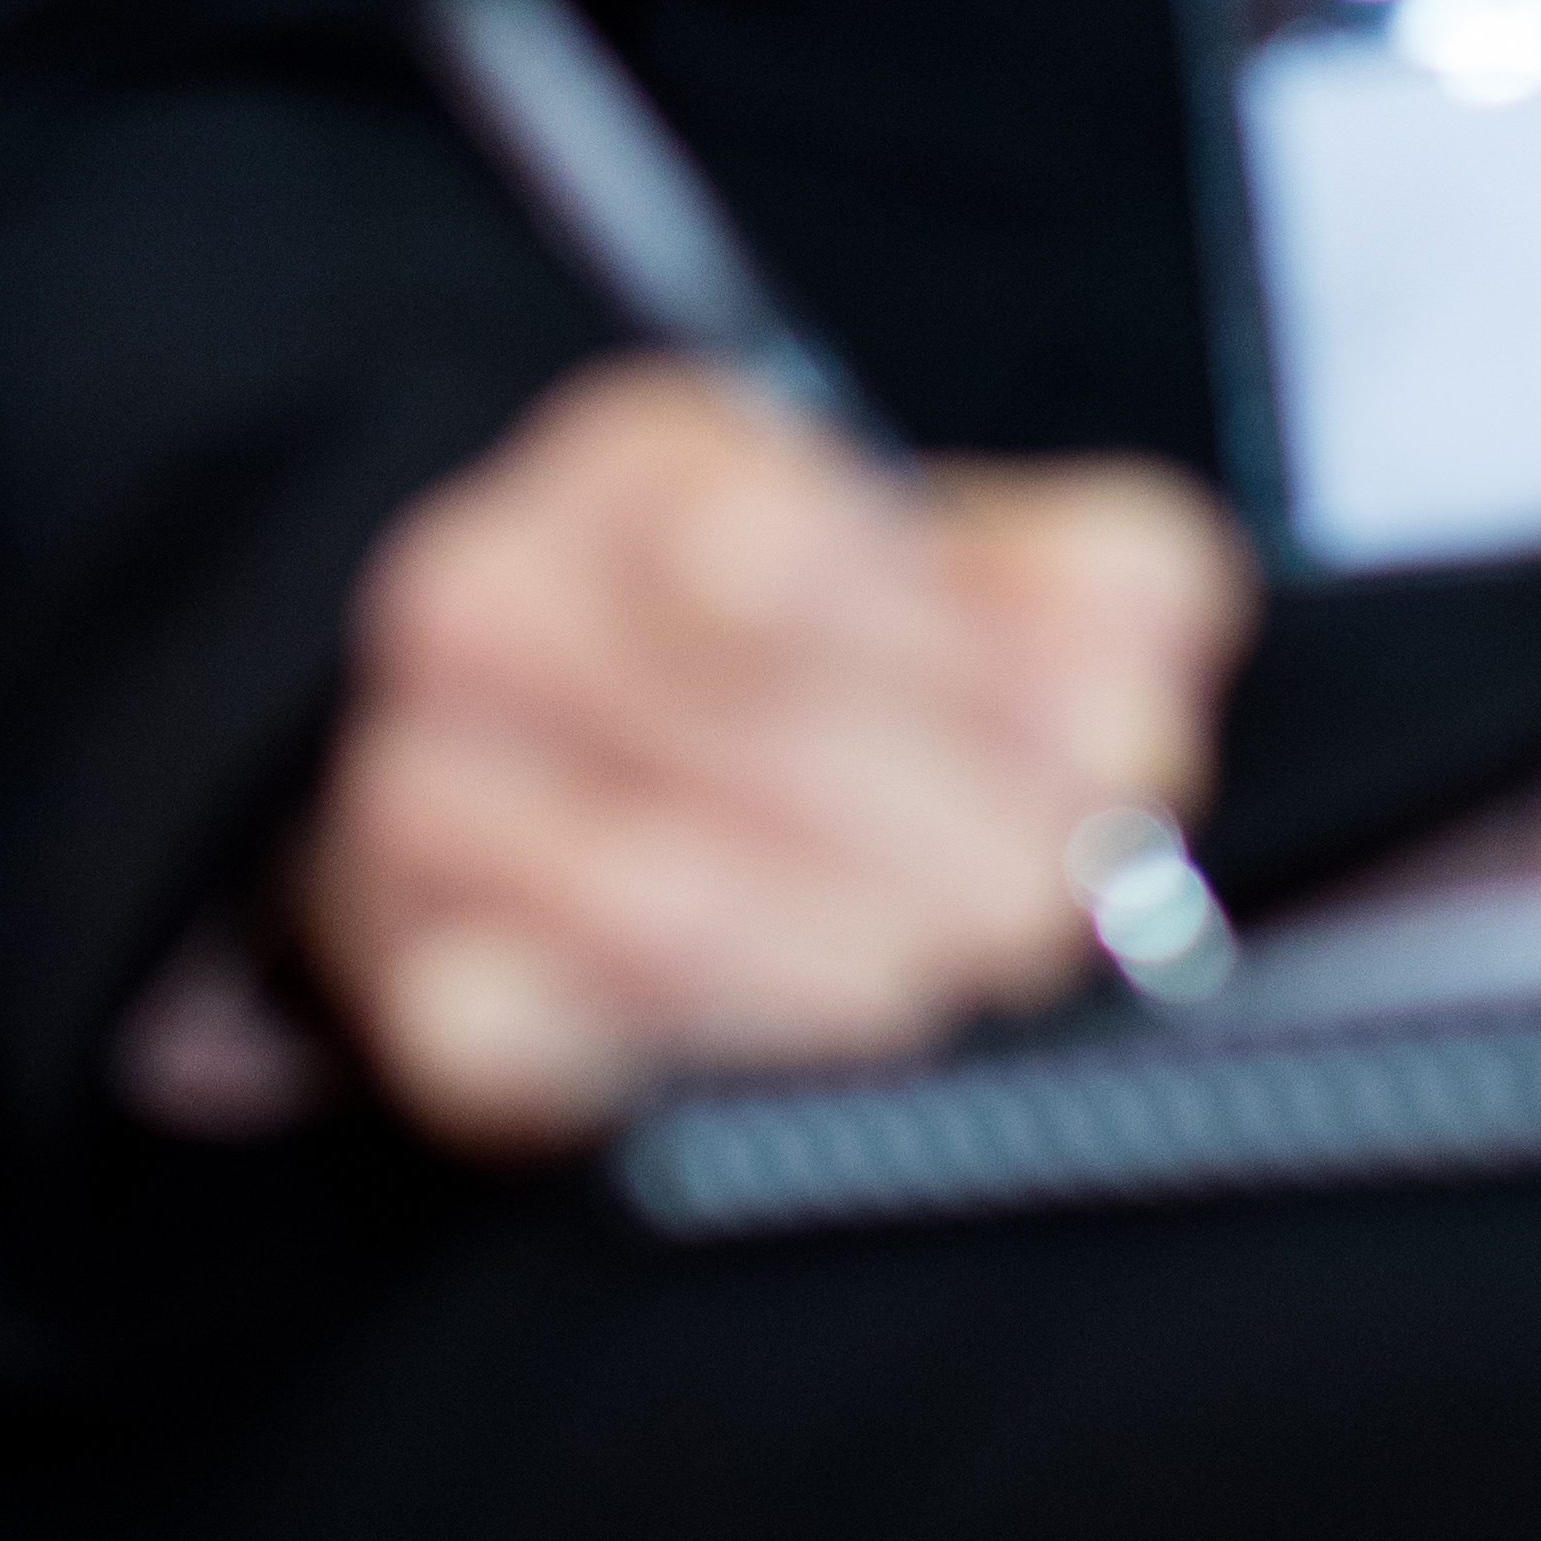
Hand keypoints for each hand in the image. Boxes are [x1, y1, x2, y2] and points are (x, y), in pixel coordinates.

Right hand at [298, 366, 1252, 1153]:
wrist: (575, 783)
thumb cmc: (822, 671)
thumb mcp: (977, 575)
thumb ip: (1098, 595)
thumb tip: (1129, 721)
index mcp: (642, 464)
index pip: (770, 540)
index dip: (953, 666)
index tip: (1103, 754)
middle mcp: (495, 597)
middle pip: (734, 726)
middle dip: (939, 840)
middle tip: (1048, 915)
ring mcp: (423, 787)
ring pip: (642, 889)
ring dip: (839, 964)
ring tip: (946, 999)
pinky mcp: (411, 978)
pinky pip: (510, 1031)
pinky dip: (661, 1054)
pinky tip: (781, 1076)